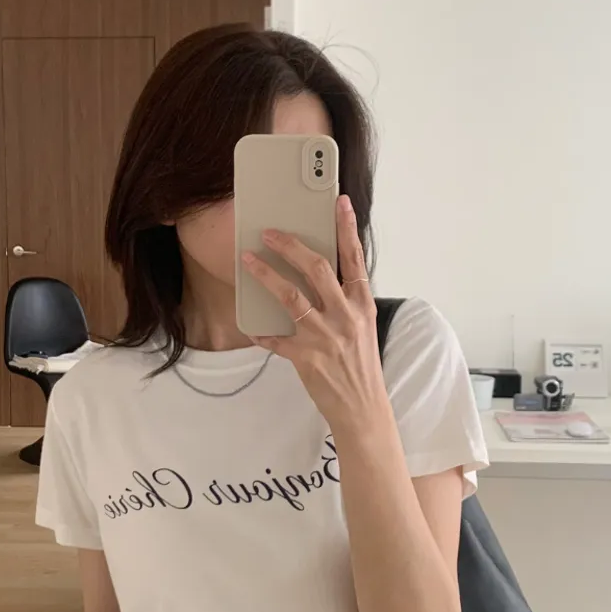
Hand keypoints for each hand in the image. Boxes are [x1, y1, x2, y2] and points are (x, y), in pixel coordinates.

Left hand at [241, 195, 387, 430]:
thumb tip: (317, 276)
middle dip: (290, 245)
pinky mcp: (306, 357)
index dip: (346, 227)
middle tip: (269, 232)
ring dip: (265, 274)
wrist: (363, 409)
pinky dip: (262, 332)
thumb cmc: (360, 367)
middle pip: (316, 268)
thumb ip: (344, 302)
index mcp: (362, 305)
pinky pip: (275, 338)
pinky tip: (253, 328)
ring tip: (248, 260)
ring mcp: (325, 336)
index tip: (338, 202)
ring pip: (289, 295)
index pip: (355, 258)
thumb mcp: (362, 328)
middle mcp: (345, 316)